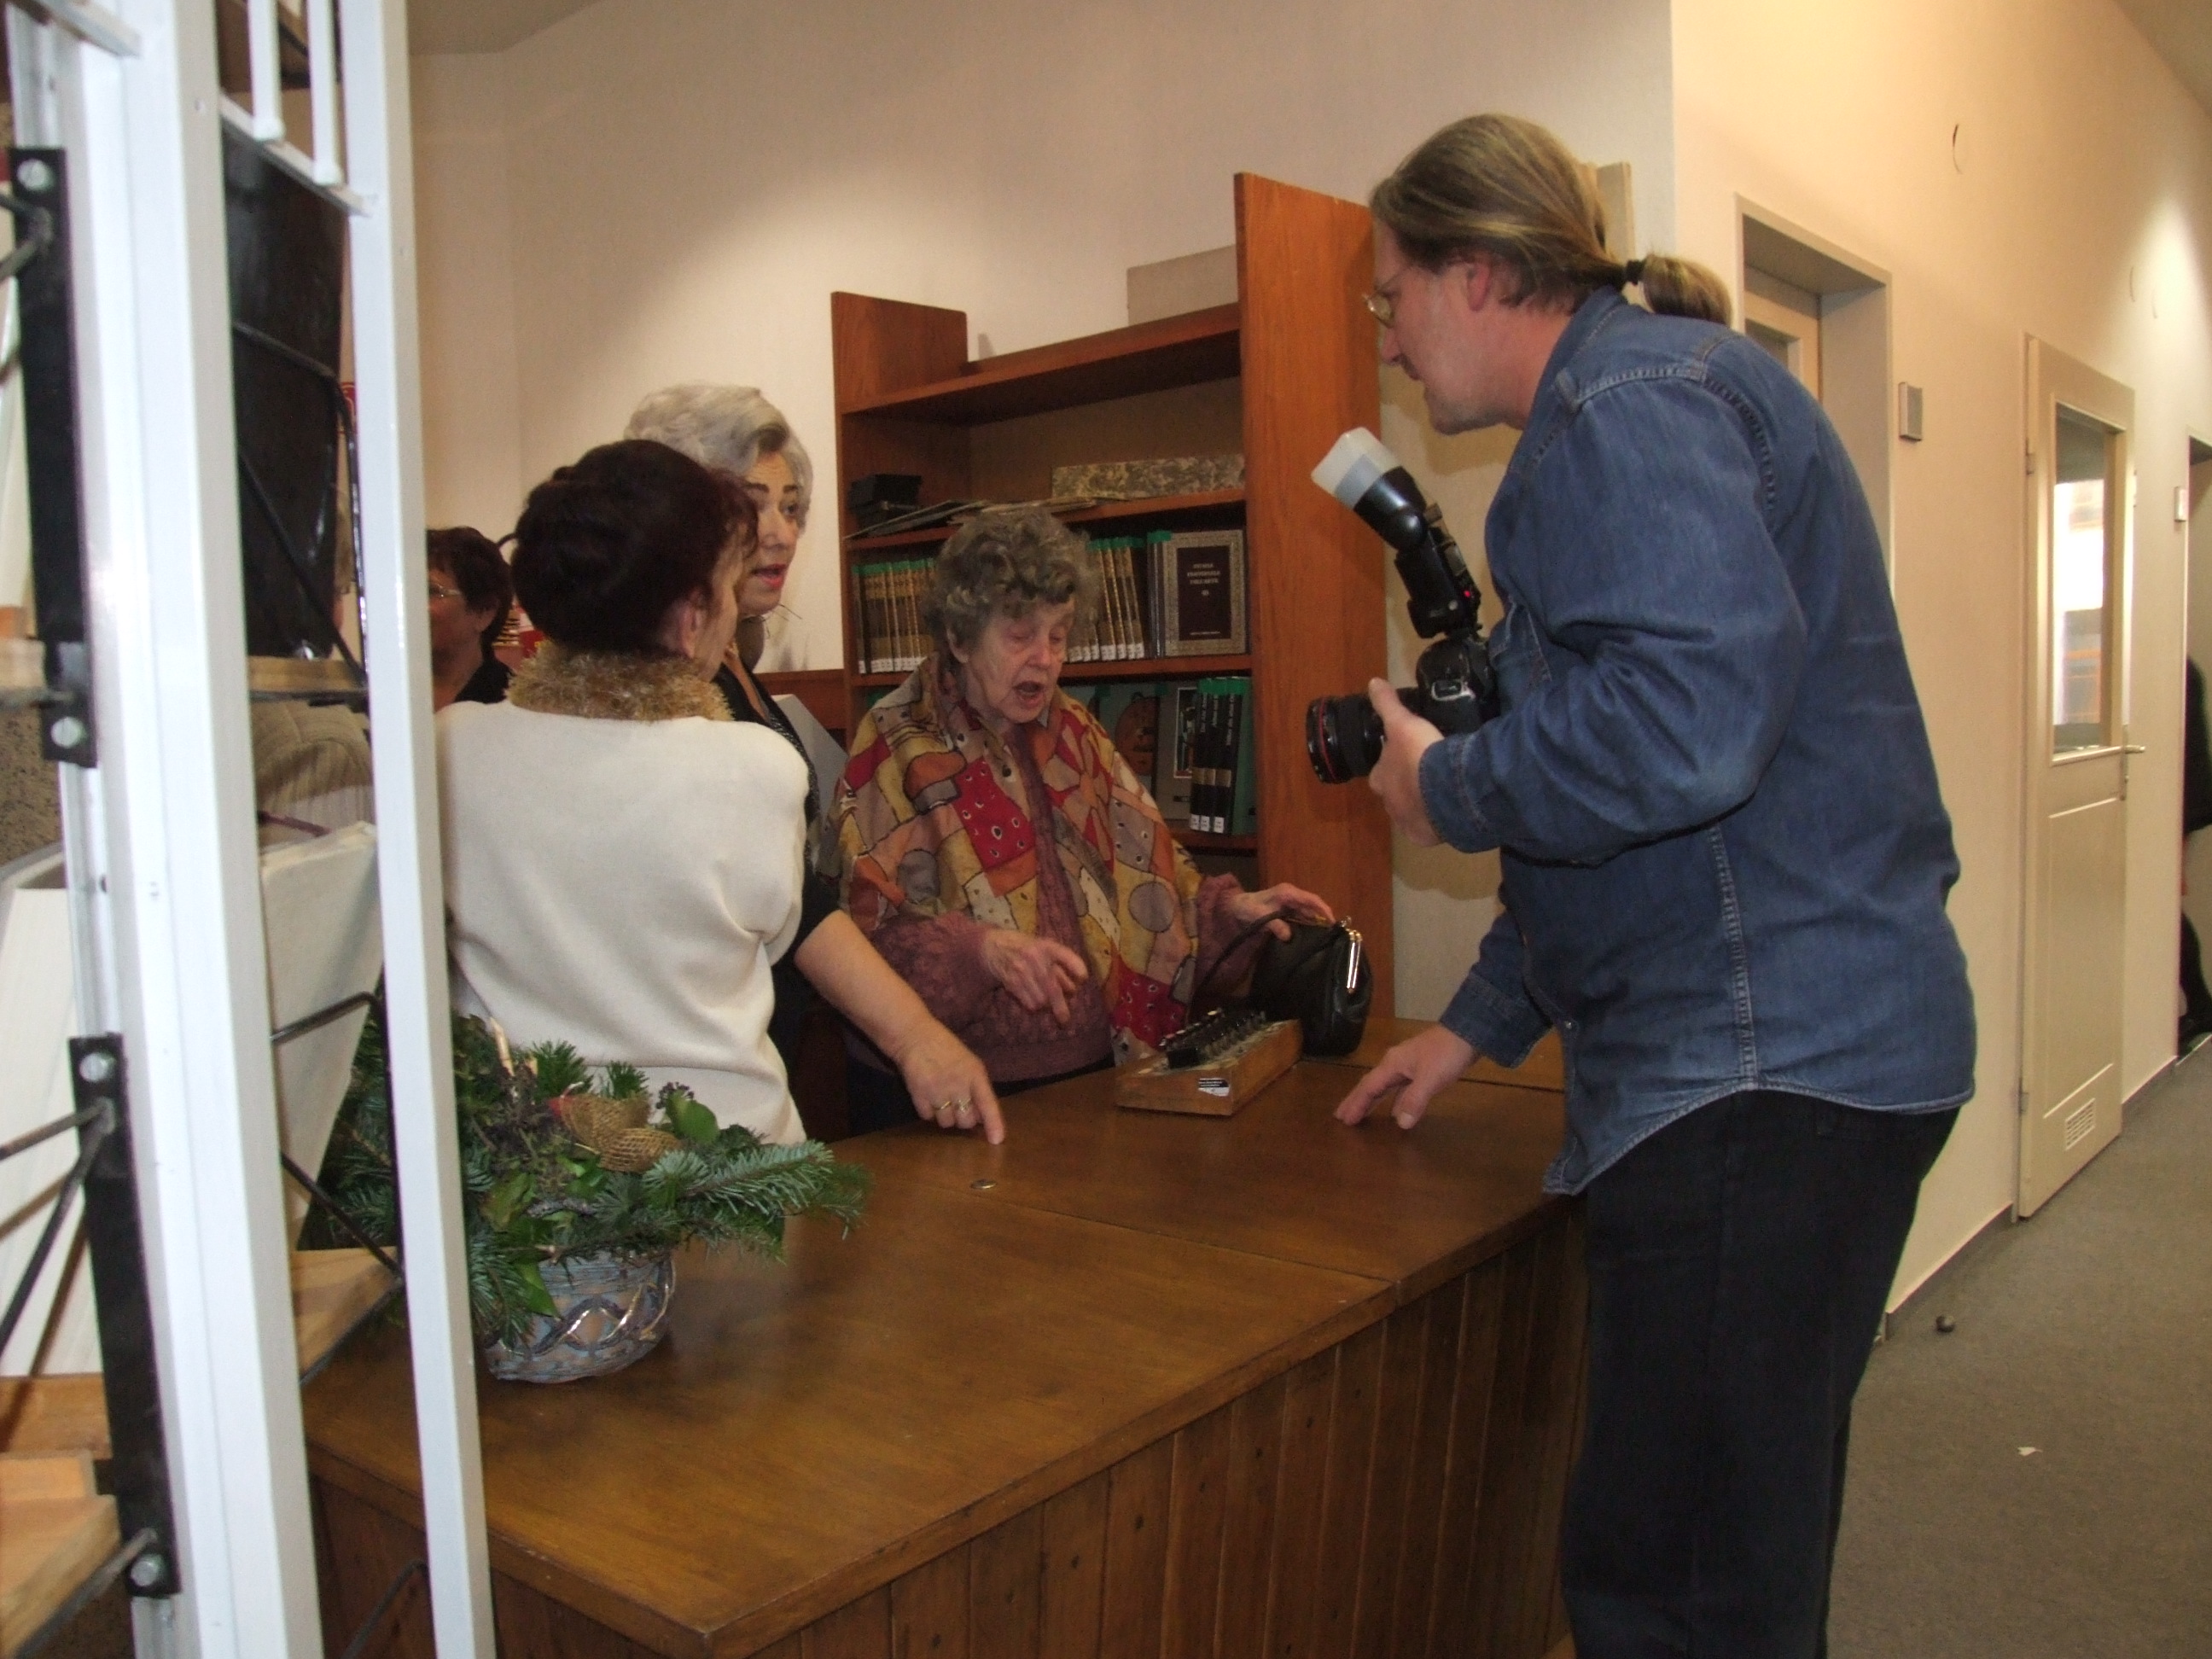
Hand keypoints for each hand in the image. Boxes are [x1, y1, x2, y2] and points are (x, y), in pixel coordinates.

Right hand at [891, 1020, 1005, 1143]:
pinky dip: (928, 1112)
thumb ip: (977, 1088)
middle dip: (964, 1119)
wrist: (914, 1036)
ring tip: (941, 1099)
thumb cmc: (945, 1049)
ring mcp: (937, 1091)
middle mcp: (958, 1084)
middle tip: (959, 1106)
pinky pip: (927, 1117)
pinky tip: (927, 1096)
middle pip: (966, 1121)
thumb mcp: (969, 1063)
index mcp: (975, 1074)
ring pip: (946, 1123)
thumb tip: (983, 1117)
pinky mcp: (918, 1095)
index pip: (988, 1103)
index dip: (994, 1124)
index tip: (996, 1141)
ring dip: (945, 1117)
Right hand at [980, 929, 1088, 1023]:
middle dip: (1060, 1007)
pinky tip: (1035, 1002)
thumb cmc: (1027, 948)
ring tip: (1046, 1002)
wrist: (994, 947)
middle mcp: (1035, 958)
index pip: (1066, 956)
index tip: (1083, 978)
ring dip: (1046, 1005)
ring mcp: (1022, 971)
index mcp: (1047, 947)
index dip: (1077, 967)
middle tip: (1065, 1020)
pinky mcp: (1011, 982)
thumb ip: (1061, 965)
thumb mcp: (1045, 948)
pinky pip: (1028, 1003)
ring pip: (1041, 1000)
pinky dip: (1034, 1007)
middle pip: (1052, 988)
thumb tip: (1072, 989)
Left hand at [1228, 882, 1334, 942]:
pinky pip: (1302, 918)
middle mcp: (1293, 896)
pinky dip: (1309, 926)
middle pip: (1313, 907)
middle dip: (1324, 919)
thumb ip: (1274, 925)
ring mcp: (1291, 903)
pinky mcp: (1288, 911)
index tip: (1333, 922)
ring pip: (1309, 913)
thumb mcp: (1258, 916)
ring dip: (1317, 924)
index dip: (1324, 910)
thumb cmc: (1247, 908)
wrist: (1236, 907)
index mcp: (1288, 893)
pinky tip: (1313, 937)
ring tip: (1327, 937)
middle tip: (1333, 935)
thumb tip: (1288, 936)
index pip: (1312, 900)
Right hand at [1334, 1023, 1475, 1130]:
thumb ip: (1414, 1100)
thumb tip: (1401, 1124)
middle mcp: (1396, 1064)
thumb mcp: (1430, 1078)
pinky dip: (1394, 1100)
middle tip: (1341, 1116)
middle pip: (1372, 1085)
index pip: (1369, 1087)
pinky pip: (1400, 1088)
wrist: (1469, 1032)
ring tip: (1362, 1113)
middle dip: (1357, 1101)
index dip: (1357, 1104)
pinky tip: (1396, 1111)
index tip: (1344, 1120)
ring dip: (1373, 1100)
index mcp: (1393, 1065)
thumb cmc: (1446, 1054)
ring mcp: (1409, 1065)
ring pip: (1385, 1086)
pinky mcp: (1421, 1069)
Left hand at [1365, 679, 1443, 846]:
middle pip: (1394, 794)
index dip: (1390, 765)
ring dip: (1422, 805)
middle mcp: (1389, 803)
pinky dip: (1436, 823)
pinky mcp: (1424, 836)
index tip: (1405, 758)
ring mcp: (1406, 822)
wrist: (1444, 791)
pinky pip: (1428, 830)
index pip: (1380, 772)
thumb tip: (1373, 682)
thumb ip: (1387, 705)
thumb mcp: (1403, 723)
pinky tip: (1450, 814)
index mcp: (1380, 778)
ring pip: (1411, 813)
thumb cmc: (1418, 756)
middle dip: (1406, 788)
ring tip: (1442, 795)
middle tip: (1426, 777)